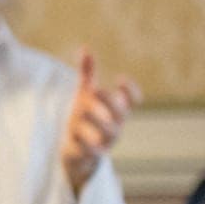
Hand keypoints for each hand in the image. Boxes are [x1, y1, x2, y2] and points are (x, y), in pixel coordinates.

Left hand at [61, 46, 140, 194]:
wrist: (77, 151)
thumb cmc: (85, 118)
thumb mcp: (85, 95)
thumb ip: (87, 74)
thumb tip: (84, 48)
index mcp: (117, 110)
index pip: (132, 100)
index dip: (130, 90)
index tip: (120, 78)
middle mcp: (116, 125)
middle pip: (119, 113)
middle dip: (108, 102)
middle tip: (95, 90)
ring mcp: (106, 141)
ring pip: (105, 132)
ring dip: (94, 121)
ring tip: (81, 112)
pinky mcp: (91, 155)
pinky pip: (91, 151)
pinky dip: (83, 143)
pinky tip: (72, 135)